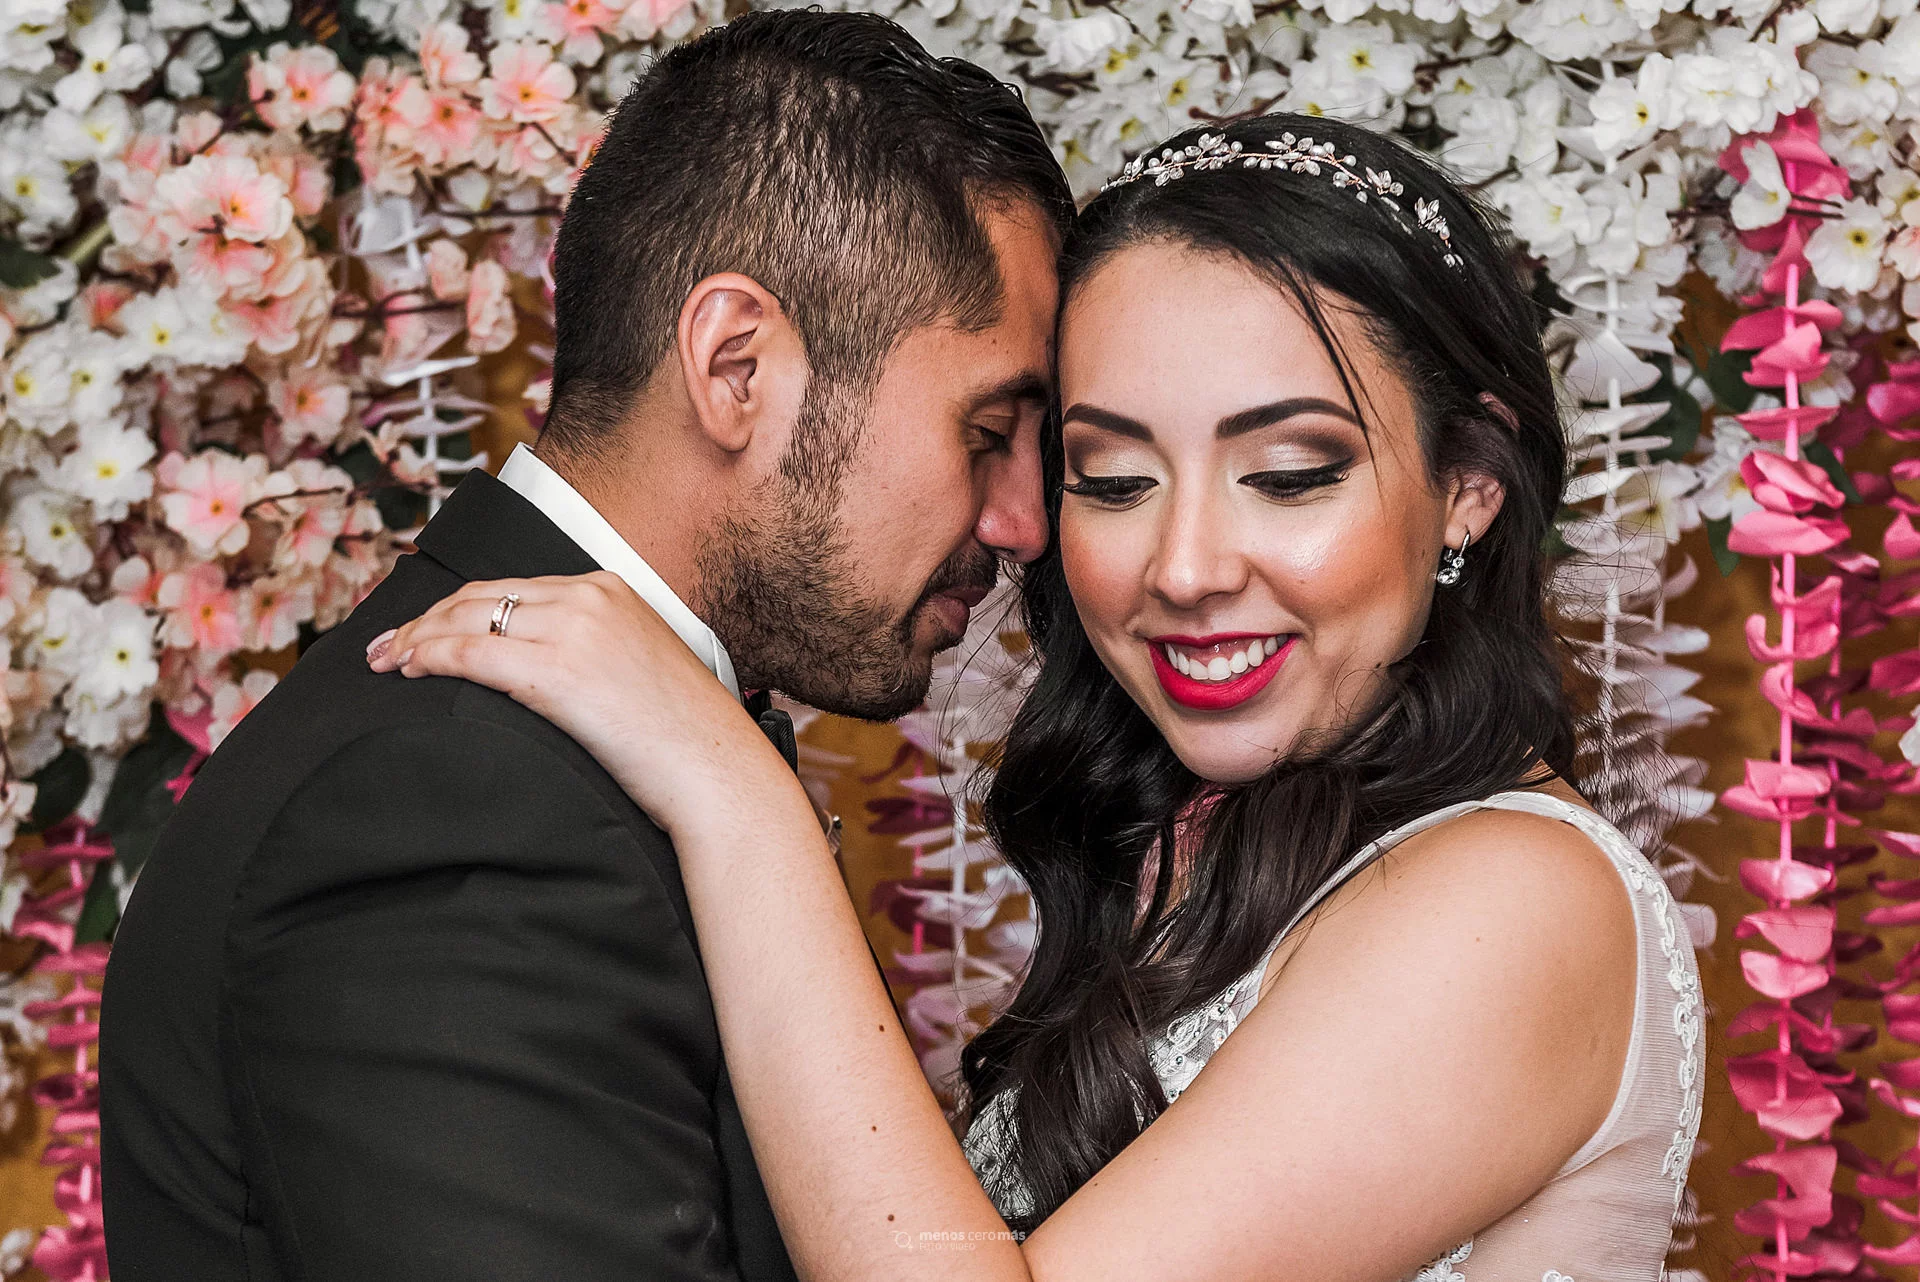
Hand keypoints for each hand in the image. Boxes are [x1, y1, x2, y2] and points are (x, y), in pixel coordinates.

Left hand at [366, 571, 785, 835]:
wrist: (717, 772)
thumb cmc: (683, 740)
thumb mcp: (638, 669)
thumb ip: (593, 651)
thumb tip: (541, 669)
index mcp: (610, 590)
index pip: (514, 588)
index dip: (460, 607)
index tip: (427, 628)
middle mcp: (589, 597)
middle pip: (483, 596)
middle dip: (426, 618)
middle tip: (389, 646)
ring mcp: (574, 630)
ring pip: (468, 619)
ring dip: (418, 638)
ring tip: (388, 662)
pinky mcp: (558, 671)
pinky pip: (472, 654)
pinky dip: (431, 657)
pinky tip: (411, 670)